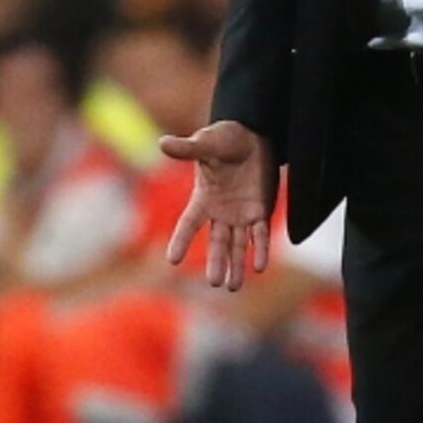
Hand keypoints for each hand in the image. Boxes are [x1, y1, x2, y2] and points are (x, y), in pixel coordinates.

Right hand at [161, 121, 277, 291]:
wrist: (253, 136)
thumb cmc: (225, 138)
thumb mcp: (206, 143)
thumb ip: (188, 148)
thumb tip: (162, 143)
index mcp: (203, 198)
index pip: (188, 224)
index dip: (181, 241)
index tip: (171, 261)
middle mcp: (220, 212)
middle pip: (217, 242)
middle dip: (216, 262)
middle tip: (215, 283)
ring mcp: (240, 214)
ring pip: (237, 245)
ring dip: (236, 265)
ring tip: (232, 287)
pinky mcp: (260, 211)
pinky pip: (260, 235)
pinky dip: (260, 250)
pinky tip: (260, 267)